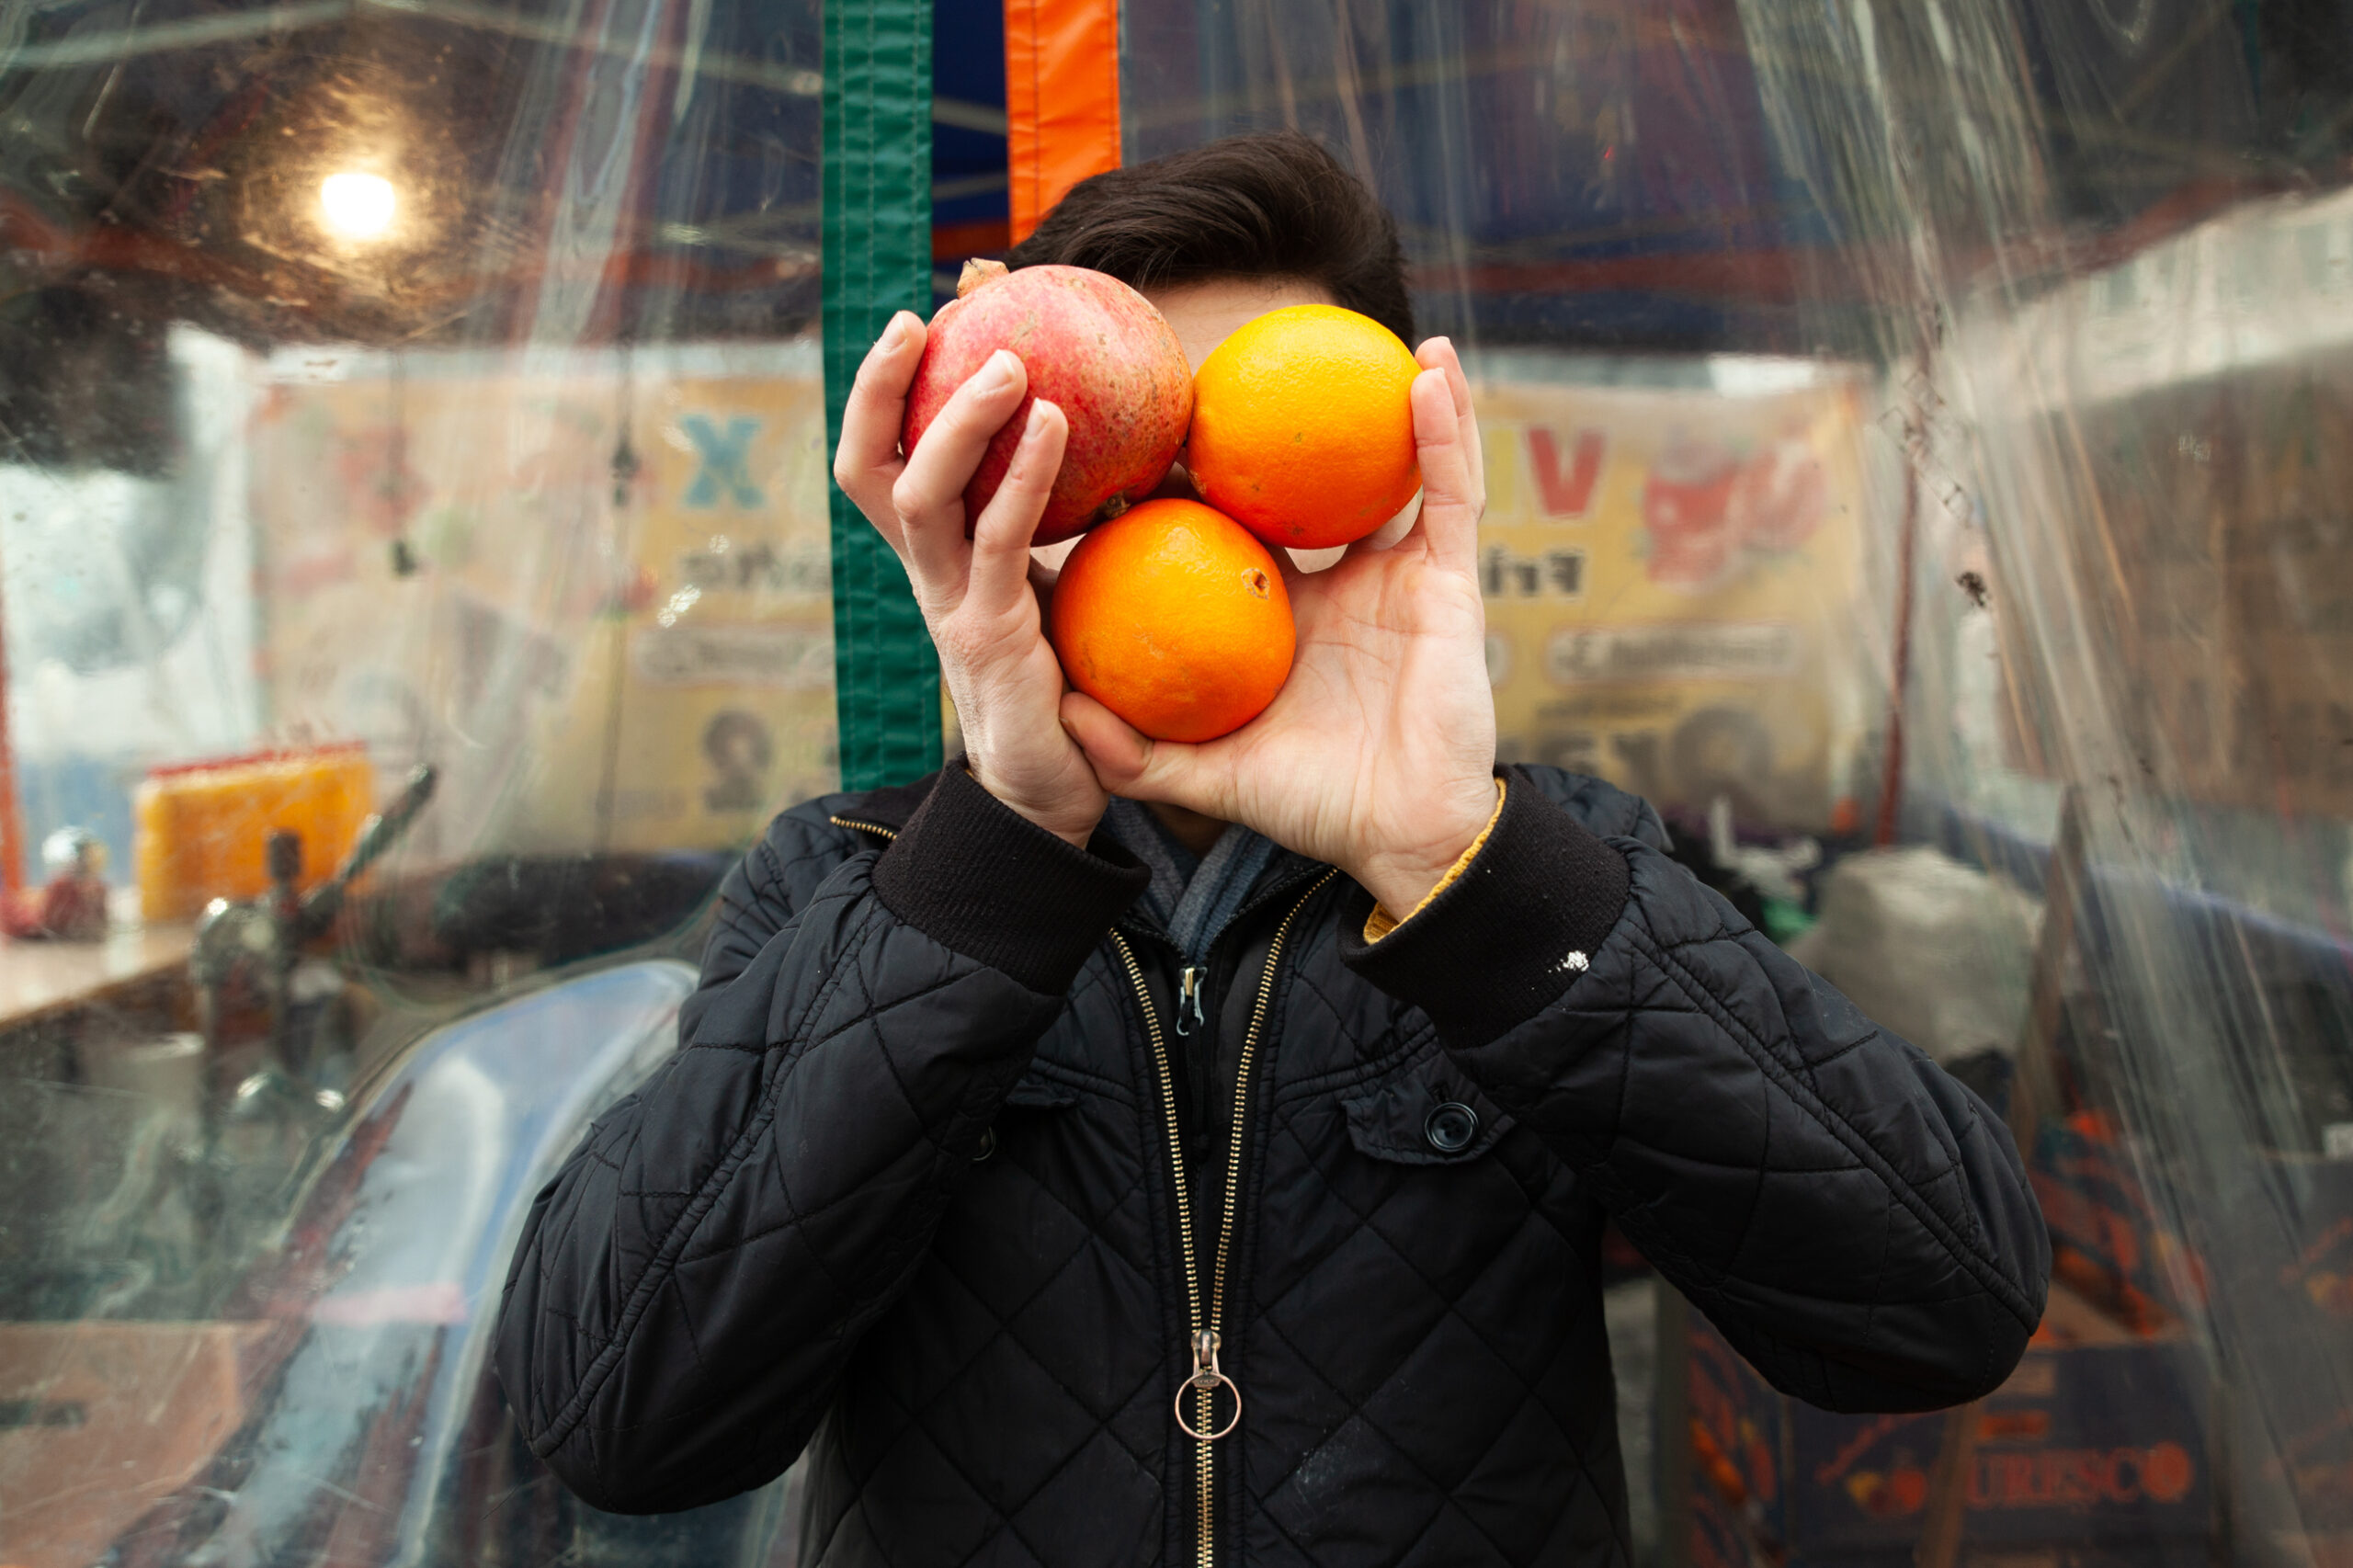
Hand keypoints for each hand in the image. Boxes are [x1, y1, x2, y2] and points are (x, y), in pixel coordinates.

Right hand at [833, 313, 1107, 845]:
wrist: (1056, 793)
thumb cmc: (1071, 685)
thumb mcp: (1067, 586)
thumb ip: (1081, 521)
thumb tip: (1149, 437)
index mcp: (937, 556)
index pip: (887, 458)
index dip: (886, 390)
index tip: (919, 319)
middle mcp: (927, 572)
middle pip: (871, 464)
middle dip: (884, 386)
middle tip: (922, 315)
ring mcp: (949, 604)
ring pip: (923, 492)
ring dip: (959, 418)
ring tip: (1010, 358)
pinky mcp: (990, 635)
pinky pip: (998, 539)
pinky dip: (1024, 474)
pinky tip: (1056, 421)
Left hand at [1061, 338, 1499, 912]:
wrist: (1405, 839)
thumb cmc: (1312, 808)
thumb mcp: (1207, 774)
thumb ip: (1134, 752)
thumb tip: (1057, 708)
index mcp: (1272, 615)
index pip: (1217, 528)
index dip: (1178, 481)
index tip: (1126, 430)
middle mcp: (1332, 582)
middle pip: (1291, 483)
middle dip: (1260, 420)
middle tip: (1211, 354)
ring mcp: (1393, 575)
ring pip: (1380, 467)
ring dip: (1373, 394)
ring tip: (1342, 325)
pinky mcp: (1448, 578)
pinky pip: (1449, 490)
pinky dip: (1444, 428)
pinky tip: (1426, 367)